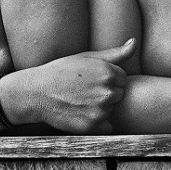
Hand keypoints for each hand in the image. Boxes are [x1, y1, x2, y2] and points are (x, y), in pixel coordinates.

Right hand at [20, 38, 135, 133]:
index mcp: (108, 73)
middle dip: (107, 93)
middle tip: (86, 91)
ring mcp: (100, 111)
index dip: (109, 79)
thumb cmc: (61, 71)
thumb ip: (115, 53)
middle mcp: (107, 92)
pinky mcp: (93, 126)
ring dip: (102, 107)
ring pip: (112, 109)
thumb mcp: (87, 57)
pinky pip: (107, 126)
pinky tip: (83, 113)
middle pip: (119, 94)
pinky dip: (98, 123)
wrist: (37, 92)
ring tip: (81, 101)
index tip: (93, 79)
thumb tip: (134, 43)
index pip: (123, 78)